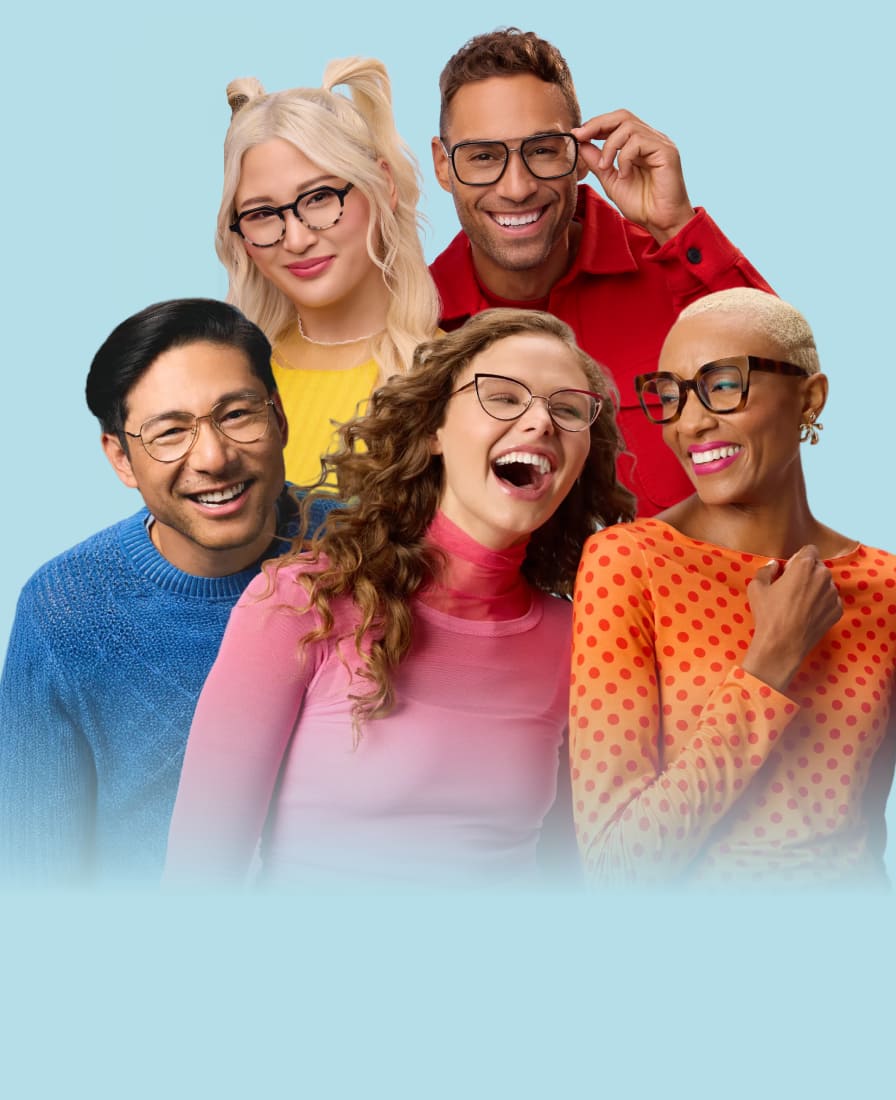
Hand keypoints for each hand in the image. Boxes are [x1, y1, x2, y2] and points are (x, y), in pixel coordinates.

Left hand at [571, 110, 695, 242]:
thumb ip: (598, 162)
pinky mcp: (667, 151)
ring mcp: (660, 143)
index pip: (616, 122)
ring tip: (606, 167)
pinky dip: (625, 157)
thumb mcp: (611, 181)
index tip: (577, 135)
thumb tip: (581, 143)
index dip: (596, 124)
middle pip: (622, 116)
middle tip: (581, 136)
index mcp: (639, 144)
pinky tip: (625, 175)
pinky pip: (639, 141)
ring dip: (610, 146)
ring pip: (628, 126)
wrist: (661, 222)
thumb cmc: (641, 205)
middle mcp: (651, 139)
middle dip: (598, 123)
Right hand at [743, 546, 842, 692]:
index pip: (810, 549)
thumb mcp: (756, 588)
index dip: (799, 558)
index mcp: (804, 566)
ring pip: (825, 584)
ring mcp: (833, 594)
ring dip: (816, 588)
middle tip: (793, 588)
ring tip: (800, 603)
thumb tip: (774, 566)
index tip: (790, 570)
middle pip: (818, 566)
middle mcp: (823, 576)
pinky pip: (830, 600)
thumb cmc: (768, 614)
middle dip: (807, 572)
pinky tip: (808, 614)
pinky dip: (822, 603)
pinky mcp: (837, 610)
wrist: (783, 645)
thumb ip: (766, 570)